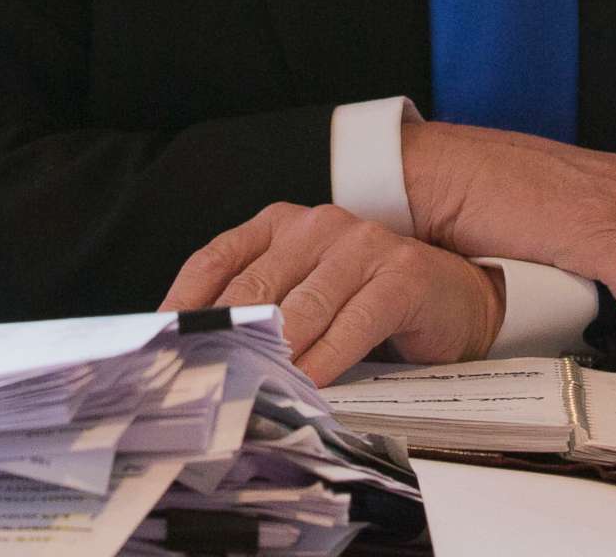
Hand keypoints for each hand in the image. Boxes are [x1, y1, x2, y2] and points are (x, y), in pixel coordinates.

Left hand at [159, 203, 504, 385]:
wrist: (453, 296)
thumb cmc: (366, 299)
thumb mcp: (305, 292)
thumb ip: (261, 306)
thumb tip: (202, 350)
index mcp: (281, 225)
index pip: (217, 259)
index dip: (184, 301)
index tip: (161, 340)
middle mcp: (317, 226)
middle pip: (254, 286)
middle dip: (226, 337)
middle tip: (201, 377)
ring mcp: (360, 246)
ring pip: (302, 308)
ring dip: (275, 354)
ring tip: (250, 389)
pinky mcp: (398, 275)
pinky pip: (352, 324)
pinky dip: (327, 360)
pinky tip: (310, 385)